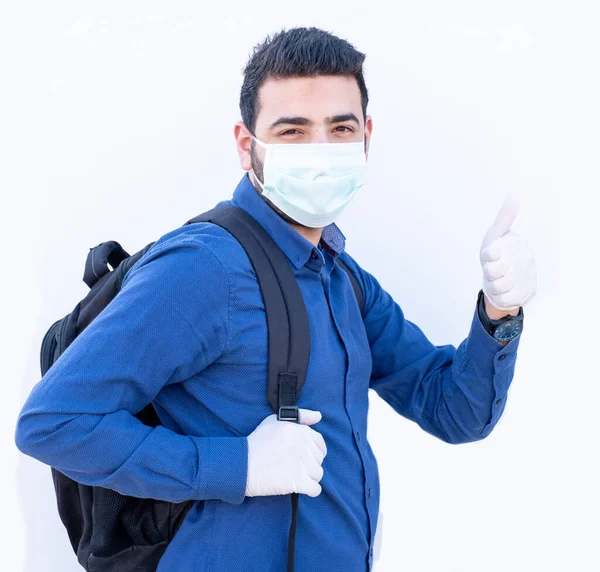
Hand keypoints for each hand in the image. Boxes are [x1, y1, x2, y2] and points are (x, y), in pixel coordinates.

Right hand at [245, 408, 326, 497]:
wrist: (242, 464)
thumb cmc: (257, 441)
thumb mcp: (275, 421)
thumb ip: (300, 416)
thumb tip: (318, 416)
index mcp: (299, 431)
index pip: (319, 442)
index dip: (314, 449)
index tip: (306, 455)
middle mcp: (303, 446)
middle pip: (319, 459)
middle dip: (310, 463)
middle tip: (296, 466)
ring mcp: (301, 464)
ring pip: (318, 474)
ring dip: (310, 477)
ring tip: (297, 476)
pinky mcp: (297, 482)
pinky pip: (315, 489)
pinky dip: (311, 490)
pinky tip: (301, 487)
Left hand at [479, 194, 536, 311]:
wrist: (501, 279)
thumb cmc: (495, 254)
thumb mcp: (494, 236)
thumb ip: (504, 218)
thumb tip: (515, 195)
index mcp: (517, 243)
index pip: (492, 253)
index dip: (487, 258)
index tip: (489, 256)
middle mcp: (526, 258)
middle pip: (495, 272)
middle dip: (488, 274)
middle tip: (492, 271)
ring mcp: (529, 275)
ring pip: (501, 287)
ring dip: (494, 286)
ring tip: (497, 281)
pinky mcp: (529, 291)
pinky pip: (508, 299)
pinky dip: (501, 297)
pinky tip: (504, 290)